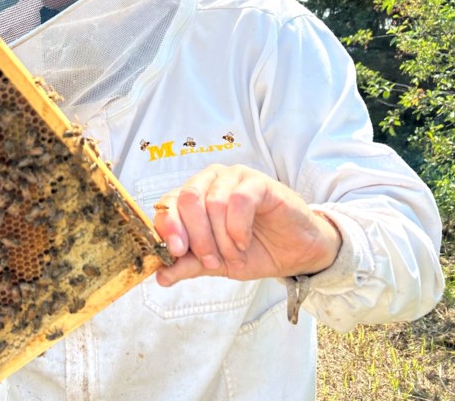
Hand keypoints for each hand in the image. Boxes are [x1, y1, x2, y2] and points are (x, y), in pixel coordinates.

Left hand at [152, 164, 341, 286]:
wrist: (295, 253)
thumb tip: (159, 277)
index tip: (176, 252)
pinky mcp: (259, 182)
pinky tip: (244, 241)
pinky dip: (238, 228)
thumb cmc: (253, 250)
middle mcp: (209, 182)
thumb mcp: (215, 263)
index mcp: (192, 198)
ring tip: (236, 254)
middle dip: (197, 236)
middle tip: (212, 260)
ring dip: (222, 238)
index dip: (168, 227)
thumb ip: (187, 265)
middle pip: (188, 199)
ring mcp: (234, 178)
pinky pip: (238, 201)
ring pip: (213, 203)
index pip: (167, 204)